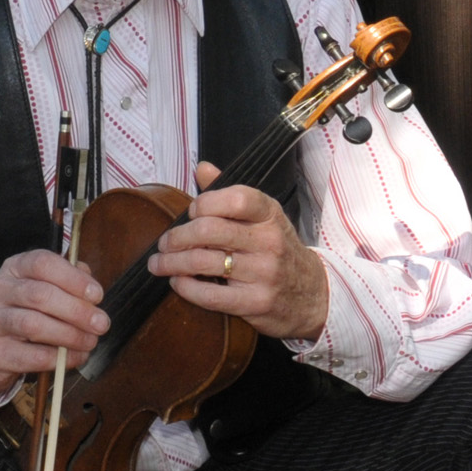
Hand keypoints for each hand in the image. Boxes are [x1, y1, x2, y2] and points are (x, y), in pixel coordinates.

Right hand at [0, 250, 106, 395]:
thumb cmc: (22, 315)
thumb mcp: (41, 290)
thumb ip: (67, 282)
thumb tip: (90, 285)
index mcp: (13, 268)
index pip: (42, 263)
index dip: (73, 278)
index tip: (97, 295)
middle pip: (39, 294)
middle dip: (77, 310)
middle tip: (101, 324)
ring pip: (33, 324)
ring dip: (69, 334)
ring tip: (89, 342)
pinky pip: (31, 356)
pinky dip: (59, 358)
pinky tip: (74, 358)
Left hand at [144, 161, 330, 342]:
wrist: (312, 296)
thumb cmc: (278, 251)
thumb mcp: (263, 218)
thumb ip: (230, 194)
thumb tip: (202, 168)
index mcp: (269, 214)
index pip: (235, 197)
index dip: (204, 203)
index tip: (190, 213)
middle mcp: (269, 241)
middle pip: (210, 230)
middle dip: (176, 236)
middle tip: (162, 243)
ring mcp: (264, 273)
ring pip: (204, 262)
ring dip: (172, 263)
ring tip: (159, 264)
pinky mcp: (256, 302)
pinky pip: (211, 295)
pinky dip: (186, 288)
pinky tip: (178, 283)